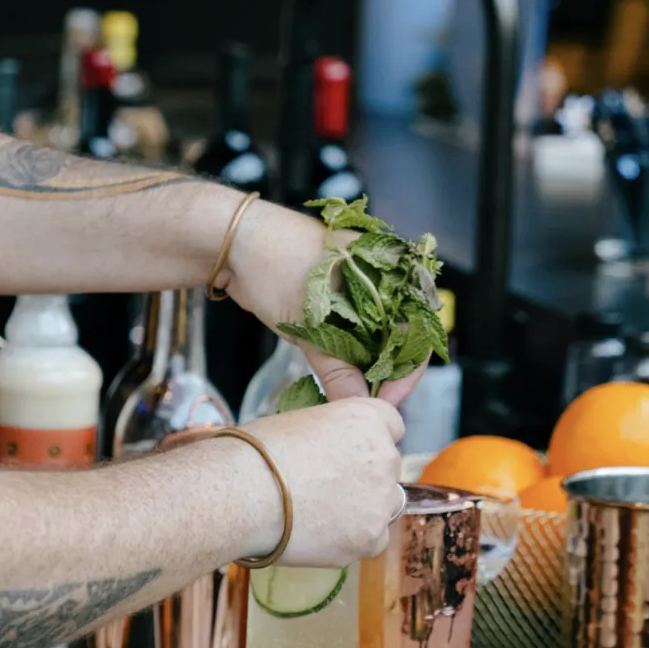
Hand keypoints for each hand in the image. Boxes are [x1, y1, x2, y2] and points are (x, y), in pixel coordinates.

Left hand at [221, 198, 422, 405]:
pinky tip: (341, 381)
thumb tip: (357, 404)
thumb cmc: (273, 261)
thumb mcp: (309, 321)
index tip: (388, 400)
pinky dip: (348, 358)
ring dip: (366, 369)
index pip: (416, 327)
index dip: (406, 369)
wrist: (232, 243)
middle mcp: (377, 281)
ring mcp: (355, 292)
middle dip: (386, 373)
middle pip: (398, 338)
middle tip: (369, 404)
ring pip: (374, 340)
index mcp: (385, 271)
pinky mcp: (333, 303)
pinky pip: (351, 336)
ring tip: (354, 397)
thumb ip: (336, 368)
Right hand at [246, 398, 404, 566]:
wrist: (242, 494)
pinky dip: (351, 539)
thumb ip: (328, 435)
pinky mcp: (371, 538)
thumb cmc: (256, 452)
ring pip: (383, 504)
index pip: (390, 425)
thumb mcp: (297, 422)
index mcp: (367, 419)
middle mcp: (385, 457)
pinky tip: (319, 534)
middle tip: (324, 486)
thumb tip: (325, 450)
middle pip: (387, 467)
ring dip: (362, 507)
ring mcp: (381, 500)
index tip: (346, 451)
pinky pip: (372, 539)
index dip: (366, 439)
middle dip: (363, 475)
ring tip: (319, 513)